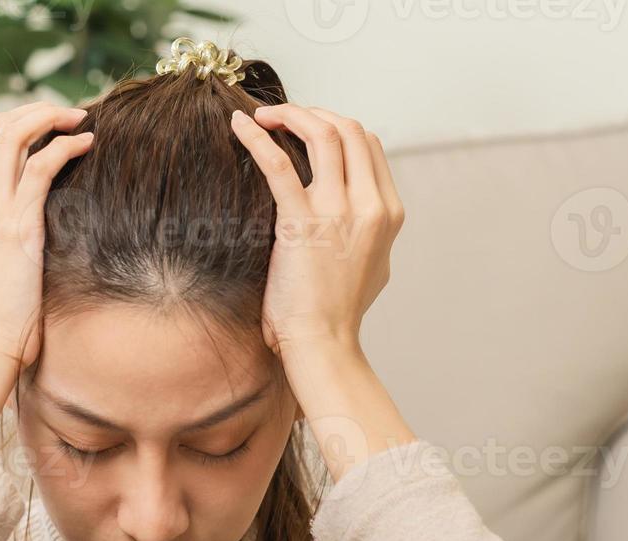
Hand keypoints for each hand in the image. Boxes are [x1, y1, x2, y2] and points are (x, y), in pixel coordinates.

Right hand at [0, 101, 94, 369]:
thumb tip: (16, 230)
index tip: (44, 127)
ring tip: (79, 117)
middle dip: (33, 110)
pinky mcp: (17, 225)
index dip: (13, 124)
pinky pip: (40, 165)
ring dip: (49, 116)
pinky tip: (87, 143)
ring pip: (13, 135)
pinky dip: (65, 145)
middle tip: (66, 113)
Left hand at [230, 103, 404, 356]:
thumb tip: (360, 208)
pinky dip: (257, 137)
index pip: (368, 144)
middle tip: (284, 115)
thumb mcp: (374, 263)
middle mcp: (370, 204)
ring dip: (291, 114)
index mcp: (388, 212)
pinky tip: (239, 125)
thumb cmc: (339, 312)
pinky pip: (277, 163)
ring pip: (322, 133)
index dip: (337, 125)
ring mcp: (339, 211)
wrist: (323, 342)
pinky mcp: (301, 222)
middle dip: (314, 112)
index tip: (309, 127)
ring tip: (264, 115)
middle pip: (349, 128)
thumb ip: (370, 229)